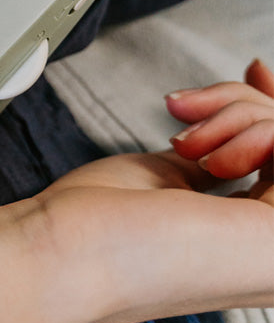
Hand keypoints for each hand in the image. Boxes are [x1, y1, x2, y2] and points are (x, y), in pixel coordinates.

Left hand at [32, 64, 273, 322]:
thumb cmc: (100, 219)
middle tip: (183, 111)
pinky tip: (208, 159)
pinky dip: (249, 128)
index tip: (253, 72)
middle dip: (239, 104)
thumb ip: (225, 153)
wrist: (69, 250)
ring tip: (184, 145)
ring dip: (236, 115)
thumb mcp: (175, 175)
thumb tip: (255, 106)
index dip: (270, 107)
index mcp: (255, 245)